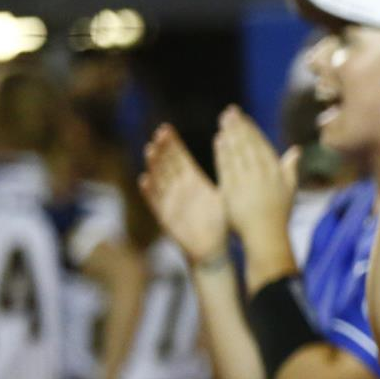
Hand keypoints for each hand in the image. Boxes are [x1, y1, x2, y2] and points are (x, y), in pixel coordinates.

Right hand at [140, 124, 226, 265]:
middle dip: (163, 150)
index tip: (166, 128)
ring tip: (150, 150)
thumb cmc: (219, 222)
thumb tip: (235, 154)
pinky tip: (144, 180)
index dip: (172, 144)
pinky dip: (150, 193)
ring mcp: (172, 203)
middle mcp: (179, 190)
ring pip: (160, 180)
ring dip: (154, 166)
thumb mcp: (222, 195)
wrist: (213, 249)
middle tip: (159, 133)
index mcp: (192, 182)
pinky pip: (156, 204)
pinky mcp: (167, 218)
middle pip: (168, 166)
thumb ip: (225, 176)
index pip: (179, 159)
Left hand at [212, 106, 295, 254]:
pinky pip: (227, 166)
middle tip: (229, 111)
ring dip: (230, 134)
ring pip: (237, 152)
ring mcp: (246, 180)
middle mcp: (261, 172)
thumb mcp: (290, 189)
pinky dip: (222, 152)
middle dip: (238, 126)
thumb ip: (291, 167)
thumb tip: (296, 150)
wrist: (265, 235)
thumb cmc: (278, 214)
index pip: (261, 144)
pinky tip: (219, 140)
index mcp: (275, 170)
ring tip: (223, 121)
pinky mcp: (232, 188)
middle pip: (248, 144)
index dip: (251, 128)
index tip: (243, 117)